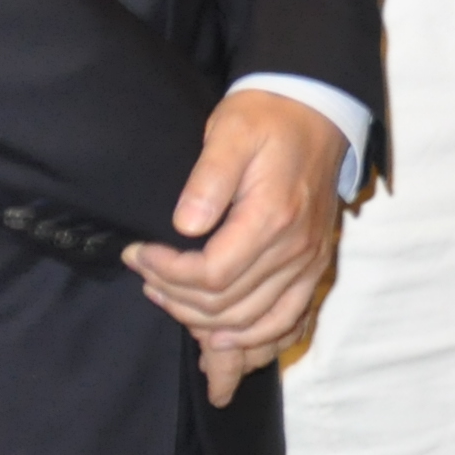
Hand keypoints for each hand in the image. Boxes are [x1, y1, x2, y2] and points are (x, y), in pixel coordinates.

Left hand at [127, 83, 351, 404]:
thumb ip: (207, 180)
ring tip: (170, 302)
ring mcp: (309, 262)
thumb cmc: (266, 120)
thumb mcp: (230, 132)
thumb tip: (183, 226)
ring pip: (254, 324)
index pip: (212, 275)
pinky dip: (256, 341)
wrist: (317, 112)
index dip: (166, 273)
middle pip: (227, 306)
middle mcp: (296, 249)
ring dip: (206, 326)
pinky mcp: (314, 266)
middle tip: (145, 275)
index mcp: (272, 219)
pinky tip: (223, 342)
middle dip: (176, 298)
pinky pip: (289, 321)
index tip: (137, 253)